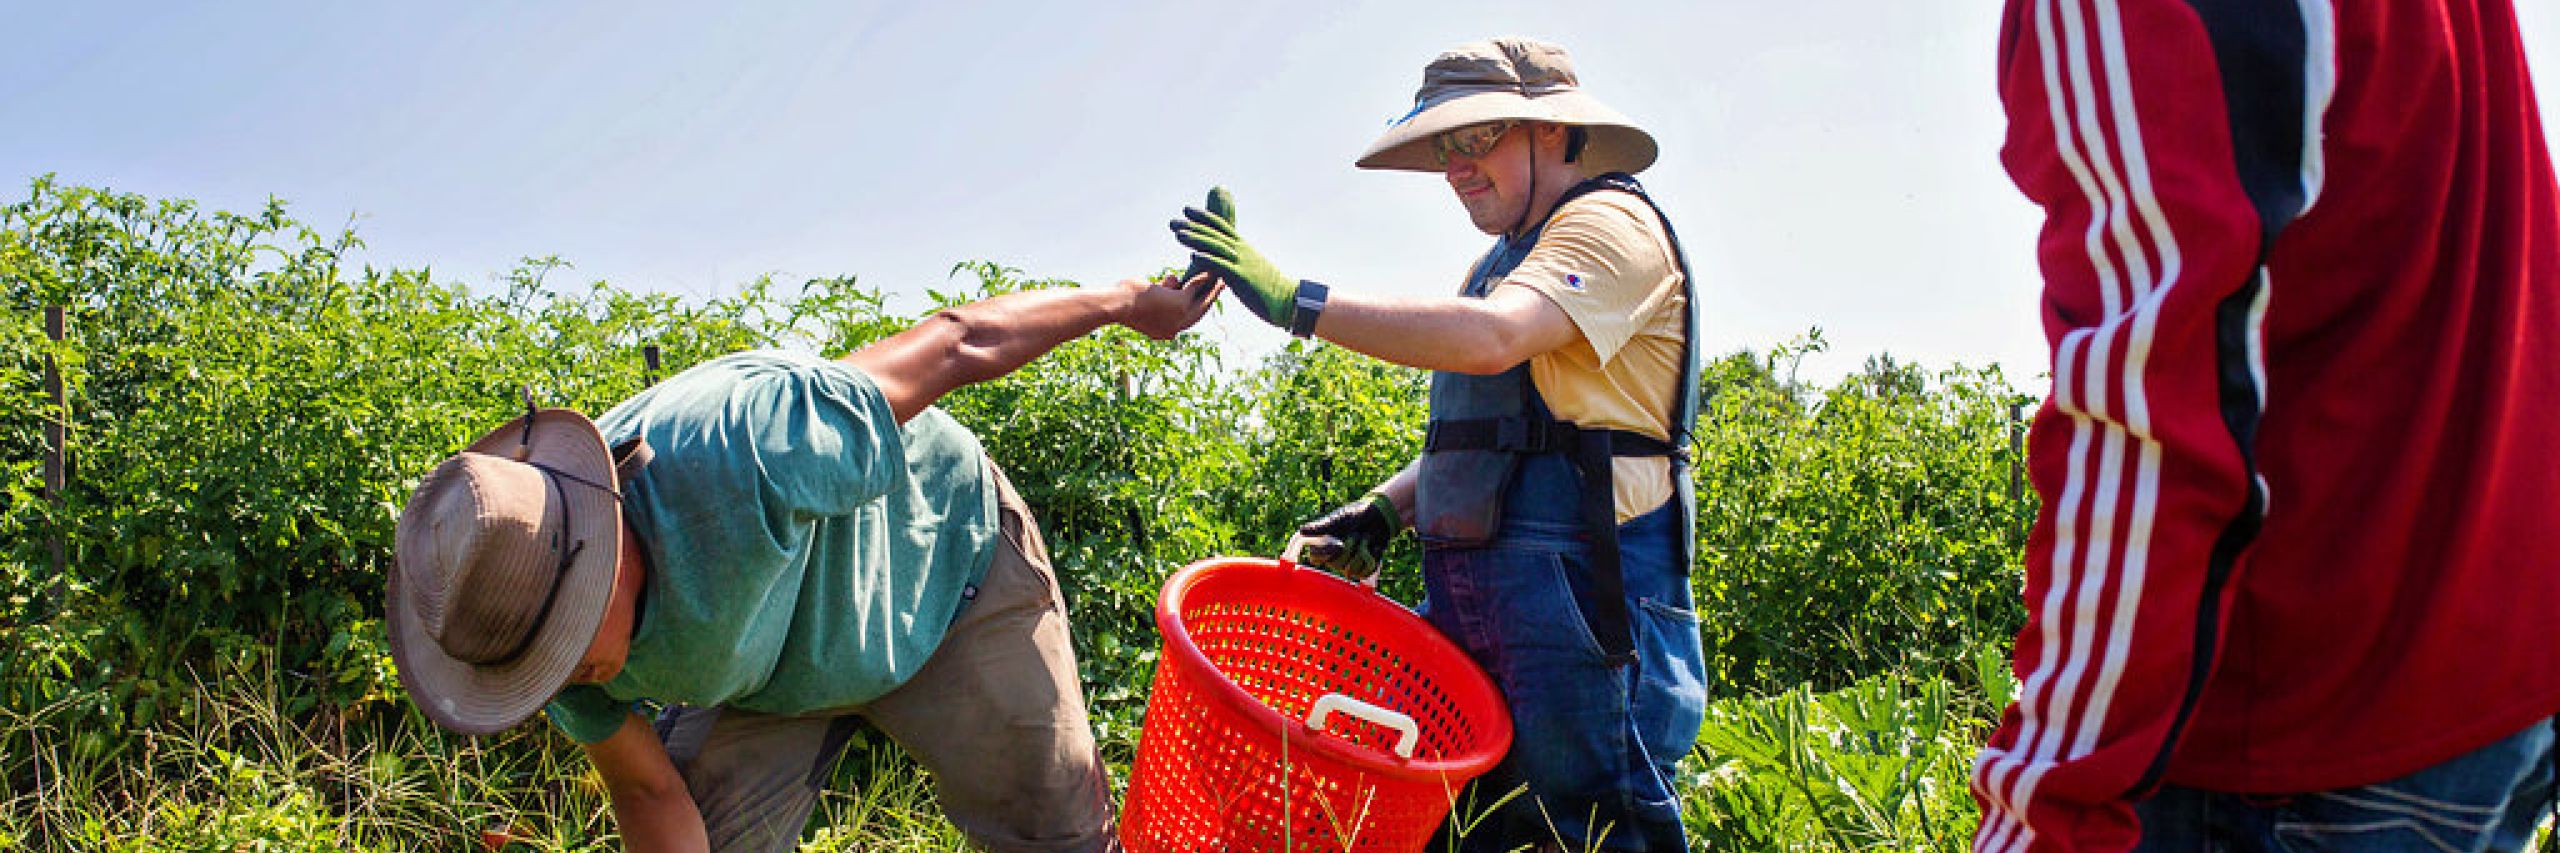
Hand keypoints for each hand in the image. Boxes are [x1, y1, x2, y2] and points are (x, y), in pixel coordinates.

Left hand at [1118, 271, 1220, 340]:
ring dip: (1211, 288)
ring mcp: (1178, 317)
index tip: (1203, 295)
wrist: (1116, 305)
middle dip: (1209, 298)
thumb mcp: (1146, 296)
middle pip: (1198, 312)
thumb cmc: (1123, 300)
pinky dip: (1202, 279)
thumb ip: (1162, 291)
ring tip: (1218, 276)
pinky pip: (1195, 289)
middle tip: (1218, 286)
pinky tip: (1208, 271)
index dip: (1196, 306)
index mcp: (1163, 332)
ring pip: (1201, 301)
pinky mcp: (1179, 303)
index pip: (1185, 319)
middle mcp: (1173, 329)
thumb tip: (1174, 279)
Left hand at [1171, 187, 1299, 330]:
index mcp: (1243, 246)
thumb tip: (1220, 267)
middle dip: (1192, 226)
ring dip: (1196, 239)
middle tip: (1173, 222)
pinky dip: (1207, 259)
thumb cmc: (1269, 288)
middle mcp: (1241, 250)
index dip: (1203, 217)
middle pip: (1213, 233)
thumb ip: (1234, 265)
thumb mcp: (1250, 270)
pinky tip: (1194, 257)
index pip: (1220, 226)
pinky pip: (1222, 266)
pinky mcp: (1242, 277)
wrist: (1288, 299)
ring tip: (1178, 234)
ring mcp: (1241, 262)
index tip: (1187, 211)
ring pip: (1215, 246)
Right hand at [1294, 492, 1400, 581]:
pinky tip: (1374, 547)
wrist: (1379, 517)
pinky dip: (1373, 557)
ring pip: (1352, 569)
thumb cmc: (1355, 515)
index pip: (1315, 558)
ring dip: (1363, 551)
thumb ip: (1320, 527)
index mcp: (1325, 546)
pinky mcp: (1364, 568)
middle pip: (1336, 564)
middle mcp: (1335, 558)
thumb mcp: (1337, 519)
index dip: (1326, 552)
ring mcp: (1349, 564)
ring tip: (1366, 538)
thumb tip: (1301, 531)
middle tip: (1356, 534)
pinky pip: (1365, 572)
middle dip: (1350, 547)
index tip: (1337, 543)